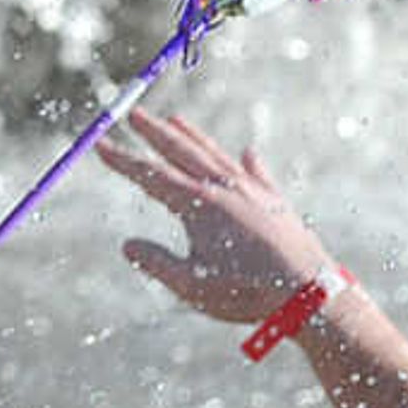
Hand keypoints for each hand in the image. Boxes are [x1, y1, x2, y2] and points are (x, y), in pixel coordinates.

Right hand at [94, 111, 335, 325]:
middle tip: (134, 114)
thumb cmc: (247, 293)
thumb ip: (156, 263)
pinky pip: (257, 173)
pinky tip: (247, 152)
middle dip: (154, 132)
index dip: (122, 161)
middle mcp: (224, 188)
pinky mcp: (276, 203)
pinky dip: (247, 161)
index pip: (150, 175)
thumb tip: (127, 245)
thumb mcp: (190, 287)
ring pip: (216, 155)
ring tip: (176, 120)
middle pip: (181, 151)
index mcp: (198, 205)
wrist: (308, 293)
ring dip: (193, 137)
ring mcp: (252, 191)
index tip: (99, 144)